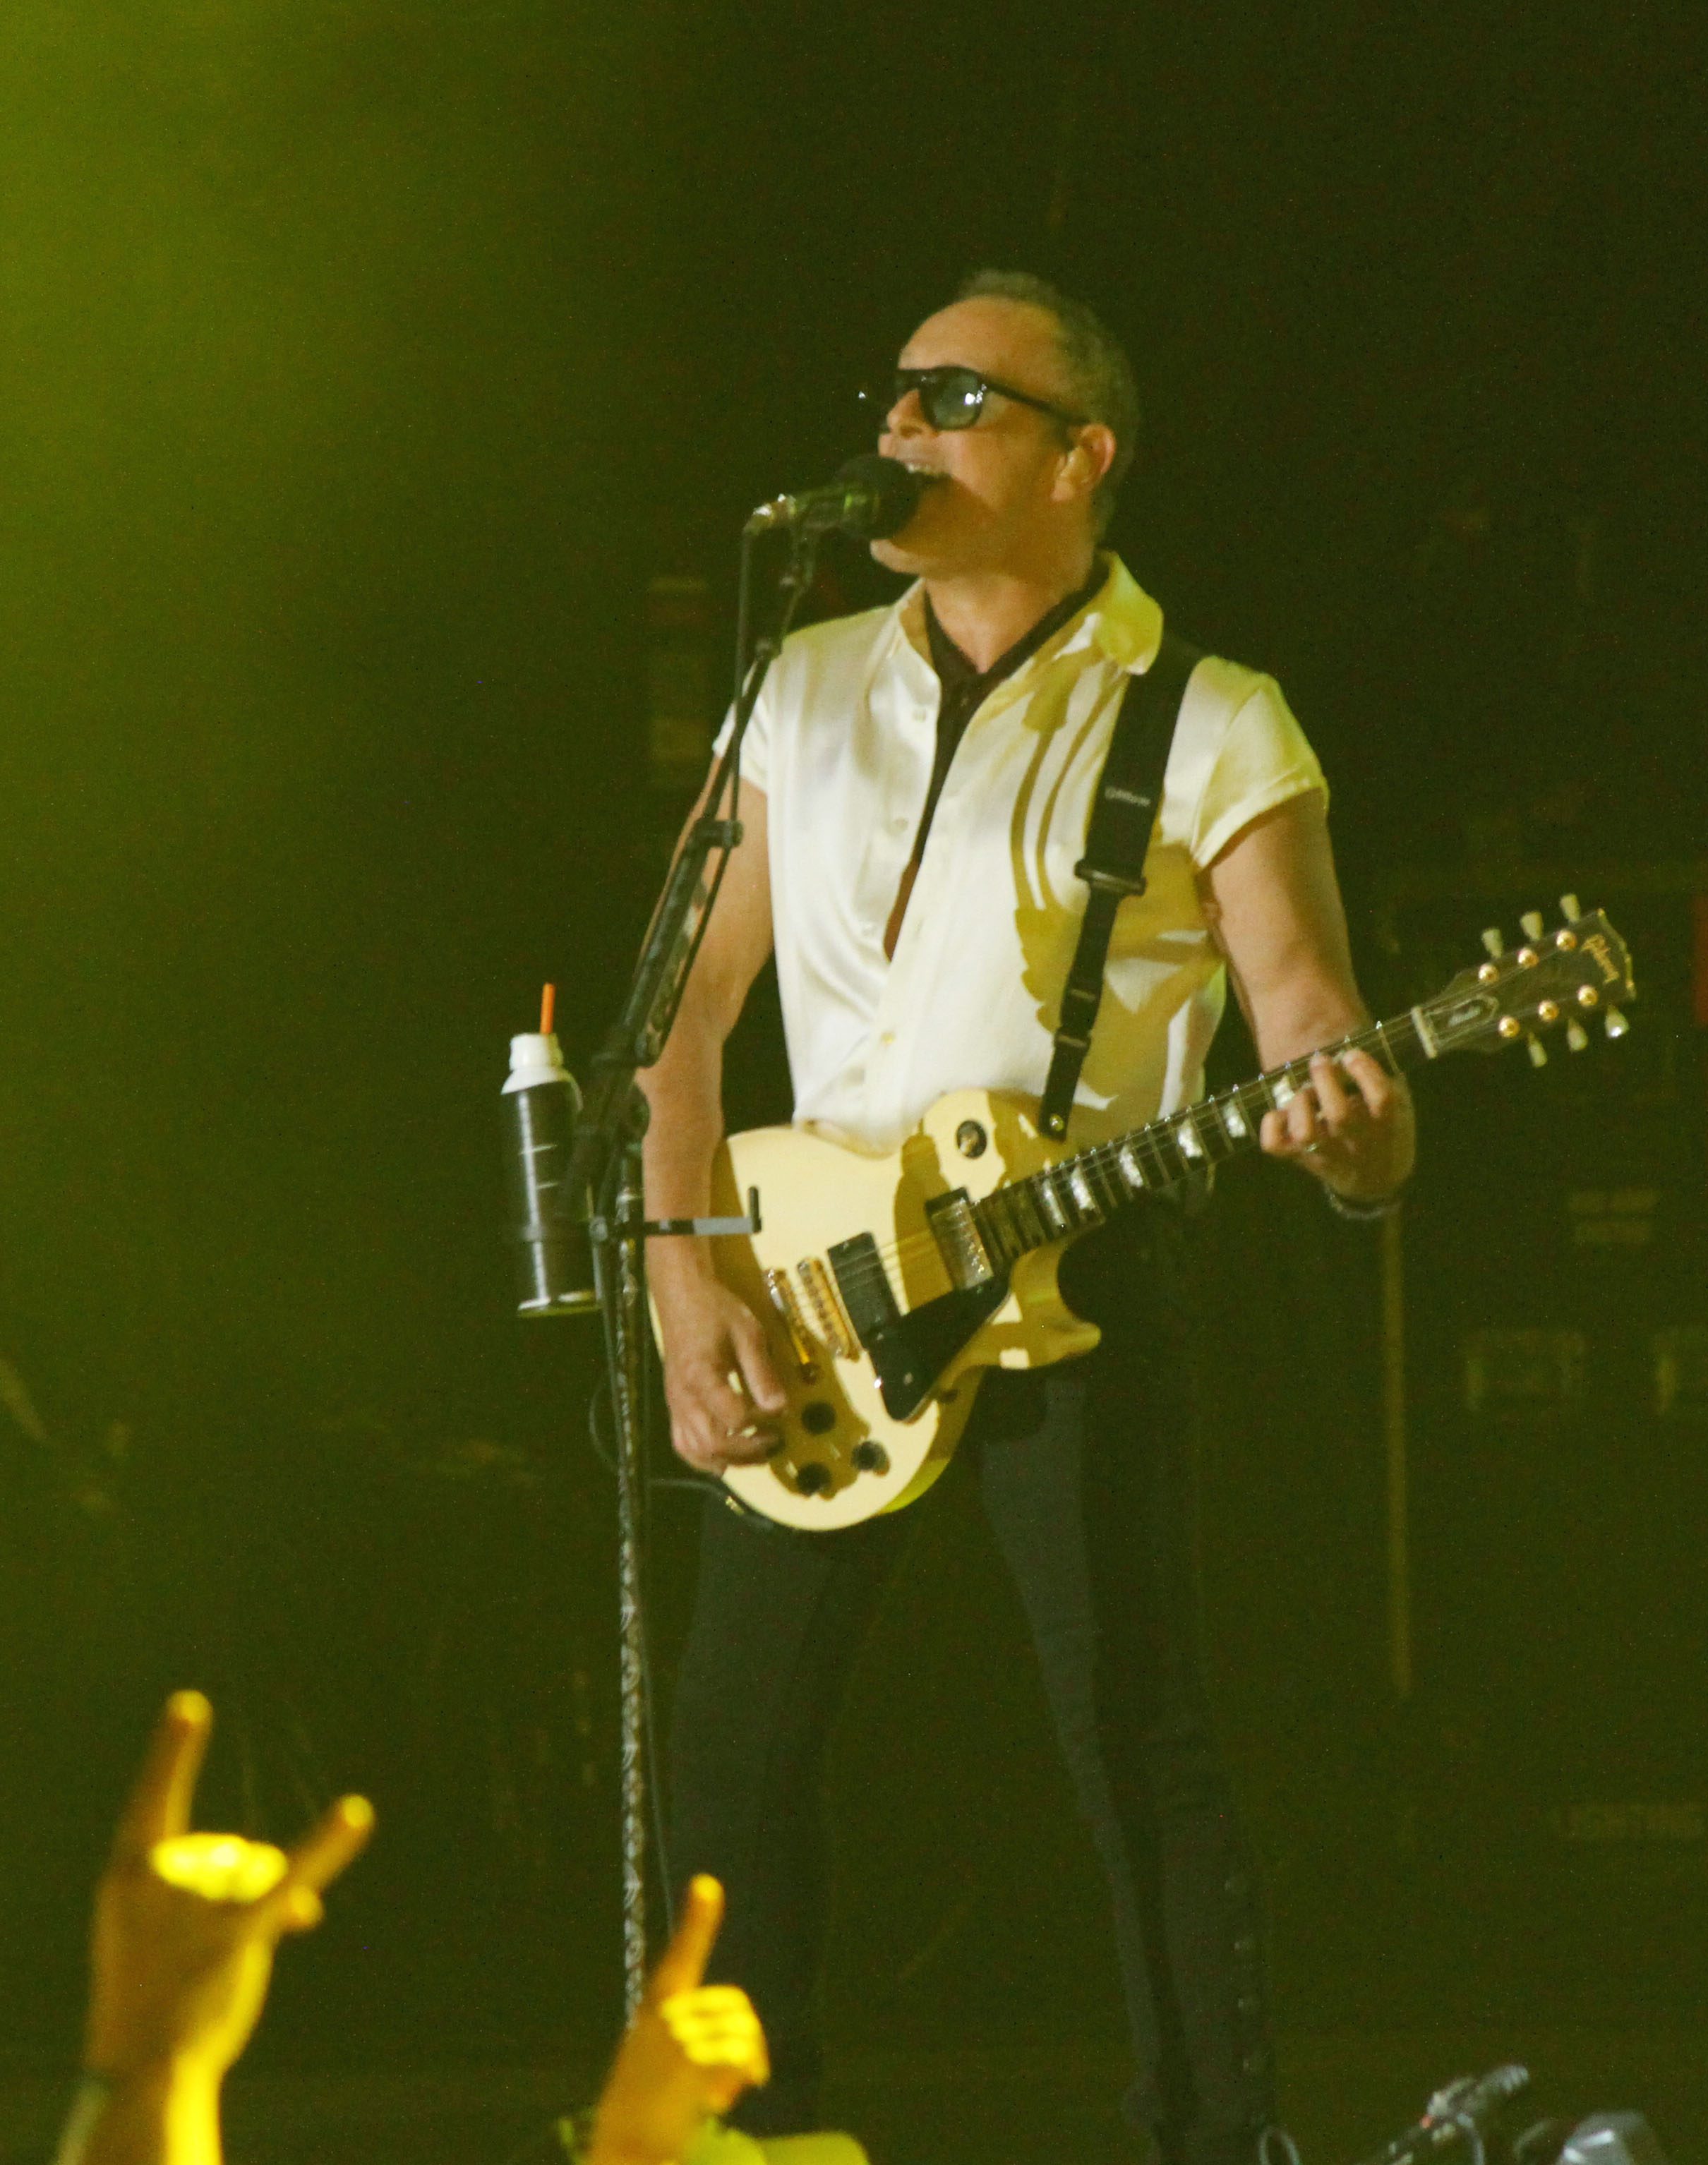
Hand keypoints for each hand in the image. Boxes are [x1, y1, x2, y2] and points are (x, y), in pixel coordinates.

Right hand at [85, 1692, 373, 2085]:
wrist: (144, 2066)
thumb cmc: (153, 1987)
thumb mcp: (164, 1922)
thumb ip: (218, 1883)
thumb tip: (292, 1888)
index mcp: (129, 1870)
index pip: (152, 1800)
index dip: (171, 1754)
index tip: (190, 1702)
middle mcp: (161, 1878)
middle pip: (233, 1851)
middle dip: (241, 1888)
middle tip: (202, 1951)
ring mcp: (199, 1904)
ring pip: (263, 1872)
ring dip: (270, 1904)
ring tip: (231, 1957)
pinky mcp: (239, 1933)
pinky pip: (289, 1879)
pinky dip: (326, 1845)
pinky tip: (356, 1816)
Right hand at [589, 1876, 768, 2164]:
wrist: (624, 2147)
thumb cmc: (643, 2108)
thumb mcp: (657, 2058)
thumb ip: (692, 2037)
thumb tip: (746, 2044)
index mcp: (657, 2007)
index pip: (680, 1955)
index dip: (697, 1919)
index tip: (707, 1884)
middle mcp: (667, 2014)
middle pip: (737, 2006)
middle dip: (750, 2040)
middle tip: (744, 2077)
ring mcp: (679, 2036)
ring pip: (744, 2032)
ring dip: (747, 2065)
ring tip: (723, 2095)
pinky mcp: (691, 2061)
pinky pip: (741, 2056)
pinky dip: (741, 2080)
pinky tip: (718, 2103)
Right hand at [651, 1268, 785, 1473]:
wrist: (682, 1296)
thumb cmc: (716, 1311)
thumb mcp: (749, 1334)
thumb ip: (763, 1373)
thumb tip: (779, 1408)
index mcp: (703, 1378)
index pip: (734, 1419)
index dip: (761, 1424)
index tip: (779, 1414)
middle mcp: (684, 1397)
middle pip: (713, 1444)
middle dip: (746, 1452)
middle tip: (773, 1442)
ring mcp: (675, 1403)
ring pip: (695, 1451)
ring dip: (727, 1459)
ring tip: (754, 1452)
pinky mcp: (674, 1404)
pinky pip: (682, 1443)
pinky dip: (703, 1457)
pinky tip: (723, 1457)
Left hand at [1259, 1047, 1414, 1202]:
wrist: (1378, 1182)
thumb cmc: (1385, 1131)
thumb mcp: (1401, 1108)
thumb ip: (1385, 1080)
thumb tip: (1355, 1047)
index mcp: (1387, 1126)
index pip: (1381, 1098)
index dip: (1364, 1071)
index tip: (1351, 1054)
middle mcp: (1357, 1143)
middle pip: (1339, 1114)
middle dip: (1325, 1079)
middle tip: (1319, 1060)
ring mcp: (1327, 1154)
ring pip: (1306, 1132)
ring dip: (1300, 1104)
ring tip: (1304, 1092)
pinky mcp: (1302, 1160)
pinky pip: (1276, 1146)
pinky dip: (1271, 1125)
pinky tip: (1281, 1112)